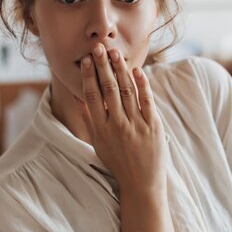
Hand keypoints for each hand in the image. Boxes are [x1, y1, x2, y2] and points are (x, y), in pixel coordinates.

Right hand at [74, 43, 167, 196]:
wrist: (141, 184)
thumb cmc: (118, 163)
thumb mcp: (98, 143)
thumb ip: (89, 119)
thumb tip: (78, 97)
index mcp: (101, 129)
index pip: (92, 96)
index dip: (88, 76)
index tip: (86, 60)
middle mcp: (117, 125)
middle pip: (108, 88)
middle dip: (103, 66)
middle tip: (98, 47)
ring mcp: (136, 125)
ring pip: (126, 91)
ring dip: (120, 70)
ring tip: (115, 53)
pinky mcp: (153, 126)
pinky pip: (147, 101)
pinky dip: (142, 84)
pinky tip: (137, 70)